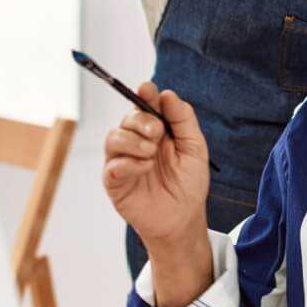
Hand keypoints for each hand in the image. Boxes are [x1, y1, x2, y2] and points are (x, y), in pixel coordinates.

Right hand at [101, 83, 209, 246]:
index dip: (143, 94)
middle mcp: (136, 142)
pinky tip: (145, 167)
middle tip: (157, 132)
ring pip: (113, 138)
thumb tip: (167, 94)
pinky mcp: (115, 182)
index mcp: (155, 130)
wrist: (184, 218)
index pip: (144, 105)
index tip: (146, 89)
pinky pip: (112, 165)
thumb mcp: (195, 147)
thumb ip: (183, 119)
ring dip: (132, 140)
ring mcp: (123, 161)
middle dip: (141, 120)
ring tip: (151, 152)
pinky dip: (128, 162)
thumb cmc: (189, 183)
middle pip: (127, 119)